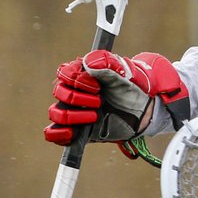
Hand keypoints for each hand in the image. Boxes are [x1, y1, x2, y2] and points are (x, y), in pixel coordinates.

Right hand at [46, 49, 187, 145]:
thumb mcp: (123, 75)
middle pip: (60, 92)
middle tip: (100, 100)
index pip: (64, 73)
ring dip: (74, 115)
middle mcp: (74, 93)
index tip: (98, 86)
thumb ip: (107, 65)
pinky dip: (60, 134)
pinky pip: (55, 134)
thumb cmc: (130, 90)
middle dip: (79, 97)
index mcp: (81, 76)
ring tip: (95, 115)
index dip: (78, 80)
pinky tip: (75, 132)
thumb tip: (89, 63)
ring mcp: (73, 112)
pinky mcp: (76, 130)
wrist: (142, 113)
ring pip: (56, 113)